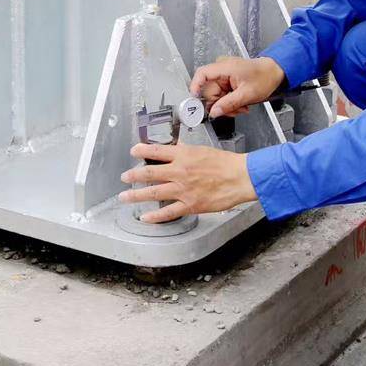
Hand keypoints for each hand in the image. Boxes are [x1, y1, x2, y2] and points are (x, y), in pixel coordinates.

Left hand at [118, 143, 256, 222]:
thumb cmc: (226, 163)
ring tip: (125, 197)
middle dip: (133, 175)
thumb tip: (176, 147)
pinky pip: (168, 212)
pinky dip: (154, 216)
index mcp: (184, 155)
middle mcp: (180, 172)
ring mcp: (183, 190)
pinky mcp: (190, 205)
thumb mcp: (203, 150)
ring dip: (136, 195)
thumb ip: (187, 151)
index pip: (157, 151)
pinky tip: (145, 217)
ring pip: (153, 193)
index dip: (141, 150)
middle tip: (124, 176)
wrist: (240, 177)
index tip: (134, 150)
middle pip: (149, 173)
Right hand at [190, 56, 284, 118]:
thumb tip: (213, 112)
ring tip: (240, 107)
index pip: (202, 74)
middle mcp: (222, 70)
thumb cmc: (265, 77)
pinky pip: (221, 96)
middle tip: (233, 110)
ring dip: (227, 106)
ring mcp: (224, 77)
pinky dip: (229, 103)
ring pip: (215, 97)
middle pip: (209, 91)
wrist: (275, 73)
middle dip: (220, 104)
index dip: (195, 87)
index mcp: (225, 67)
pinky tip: (240, 104)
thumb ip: (228, 104)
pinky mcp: (227, 83)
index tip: (194, 101)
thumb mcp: (247, 94)